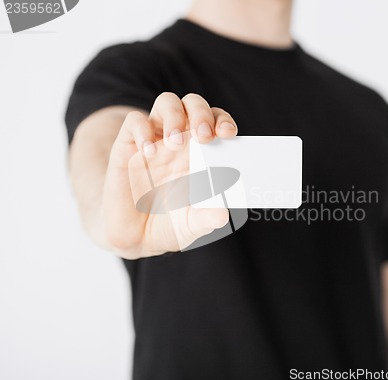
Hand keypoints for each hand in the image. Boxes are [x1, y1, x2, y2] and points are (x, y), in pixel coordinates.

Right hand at [102, 93, 237, 258]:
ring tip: (174, 142)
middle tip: (204, 137)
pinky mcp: (127, 146)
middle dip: (202, 114)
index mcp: (201, 154)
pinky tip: (149, 152)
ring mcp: (154, 141)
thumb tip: (222, 214)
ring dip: (175, 115)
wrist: (135, 237)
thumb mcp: (191, 225)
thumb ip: (206, 218)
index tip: (229, 134)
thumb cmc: (170, 224)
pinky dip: (143, 130)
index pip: (216, 122)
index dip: (223, 121)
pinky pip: (134, 121)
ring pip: (166, 102)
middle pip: (193, 104)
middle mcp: (180, 141)